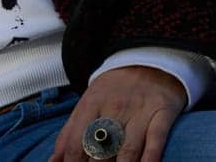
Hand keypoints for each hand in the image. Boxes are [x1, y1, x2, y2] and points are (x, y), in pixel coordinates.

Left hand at [50, 67, 185, 161]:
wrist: (150, 63)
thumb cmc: (114, 90)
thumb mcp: (88, 103)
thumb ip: (70, 132)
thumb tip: (53, 160)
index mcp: (91, 104)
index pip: (76, 142)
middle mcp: (113, 108)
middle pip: (100, 149)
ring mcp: (139, 112)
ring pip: (127, 150)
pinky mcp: (162, 114)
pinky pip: (155, 141)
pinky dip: (149, 160)